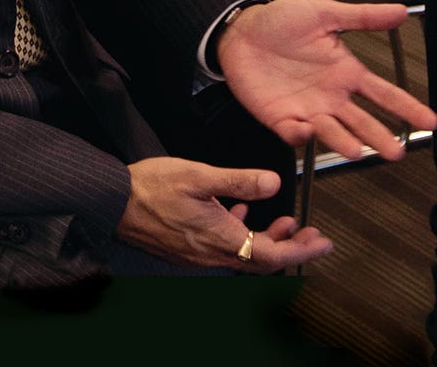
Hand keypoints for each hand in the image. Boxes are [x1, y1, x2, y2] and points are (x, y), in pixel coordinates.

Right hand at [116, 157, 329, 271]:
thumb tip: (271, 183)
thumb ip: (239, 180)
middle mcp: (212, 254)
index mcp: (220, 238)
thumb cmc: (150, 188)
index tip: (321, 243)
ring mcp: (200, 255)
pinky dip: (243, 236)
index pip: (271, 255)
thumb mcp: (199, 175)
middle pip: (263, 261)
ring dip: (268, 242)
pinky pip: (226, 250)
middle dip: (292, 249)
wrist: (115, 202)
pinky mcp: (189, 250)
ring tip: (285, 224)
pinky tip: (241, 215)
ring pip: (245, 256)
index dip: (301, 251)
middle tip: (310, 237)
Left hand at [218, 0, 436, 162]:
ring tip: (357, 151)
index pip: (383, 94)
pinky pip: (293, 132)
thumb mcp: (325, 13)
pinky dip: (299, 135)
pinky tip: (307, 132)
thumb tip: (401, 11)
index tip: (430, 122)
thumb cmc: (282, 21)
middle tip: (395, 152)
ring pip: (331, 131)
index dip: (406, 107)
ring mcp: (307, 109)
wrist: (240, 30)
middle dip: (379, 137)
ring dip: (344, 142)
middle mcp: (331, 96)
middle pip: (361, 121)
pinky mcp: (280, 118)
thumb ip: (362, 17)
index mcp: (346, 72)